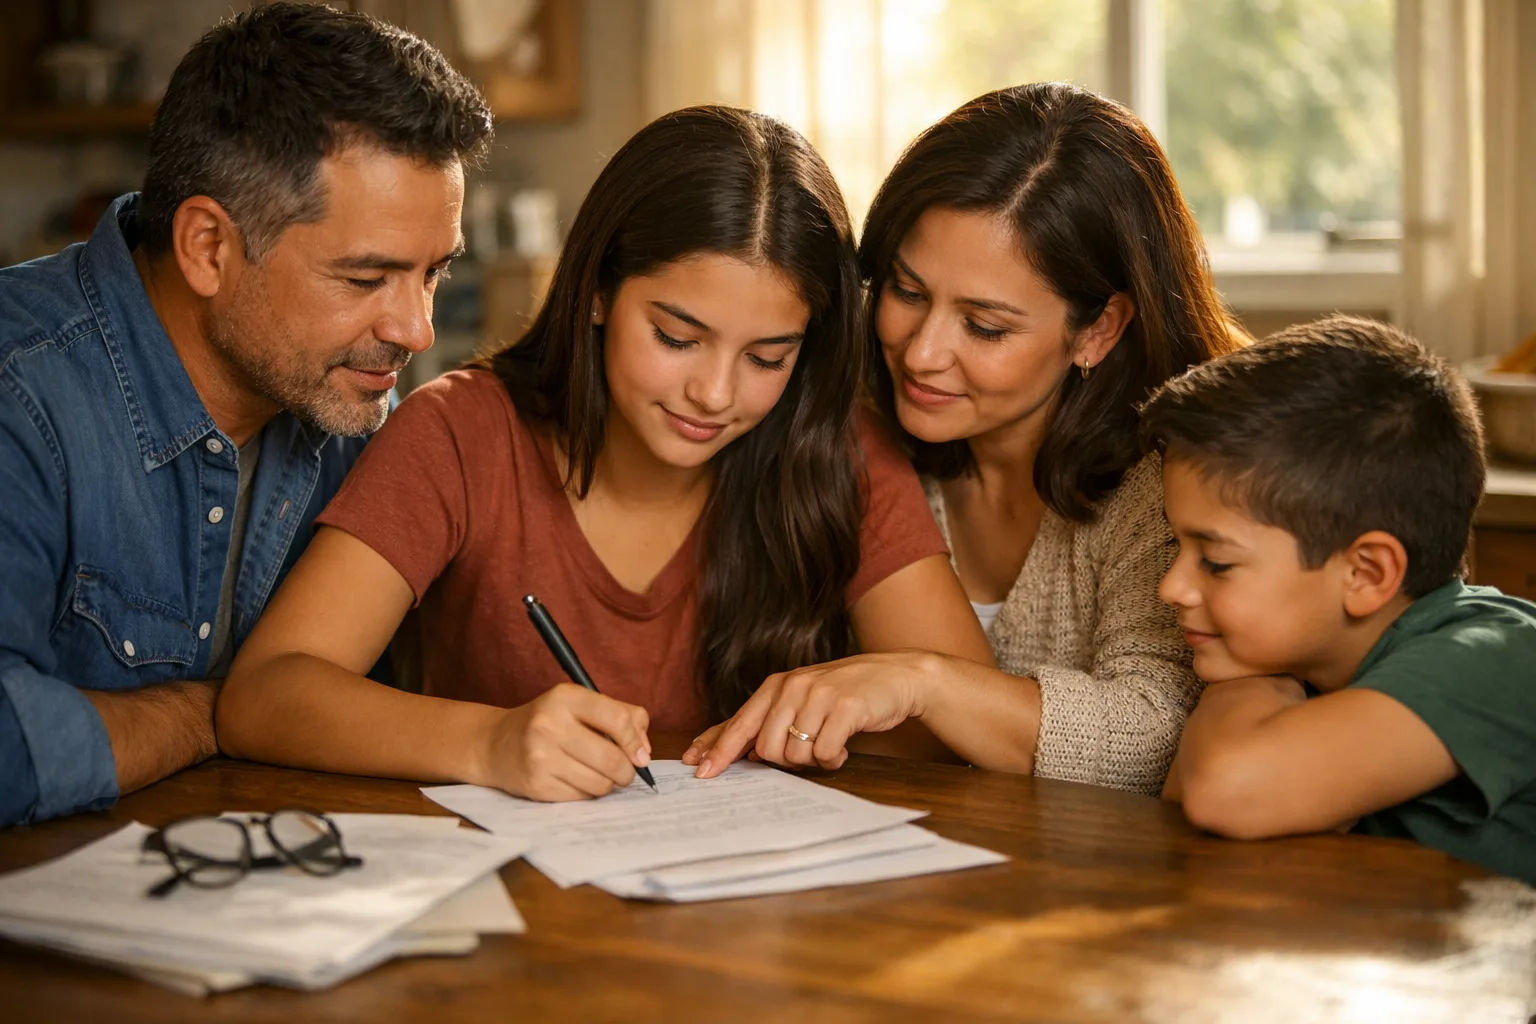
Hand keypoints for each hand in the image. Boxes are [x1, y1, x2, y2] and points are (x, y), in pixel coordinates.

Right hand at [477, 683, 650, 800]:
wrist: (495, 743)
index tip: (640, 755)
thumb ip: (622, 716)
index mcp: (566, 697)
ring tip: (598, 774)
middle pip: (612, 758)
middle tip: (625, 772)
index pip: (618, 719)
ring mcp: (540, 756)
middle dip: (627, 771)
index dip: (636, 741)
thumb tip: (645, 750)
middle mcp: (550, 724)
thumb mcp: (580, 704)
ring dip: (607, 783)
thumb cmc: (548, 722)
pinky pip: (582, 797)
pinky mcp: (536, 785)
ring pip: (600, 783)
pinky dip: (587, 793)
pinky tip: (575, 780)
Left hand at [682, 651, 935, 777]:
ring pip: (794, 754)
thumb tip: (738, 752)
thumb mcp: (803, 700)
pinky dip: (834, 757)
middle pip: (766, 749)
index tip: (700, 770)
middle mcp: (792, 687)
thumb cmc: (846, 694)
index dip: (717, 749)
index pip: (738, 722)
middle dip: (786, 762)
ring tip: (830, 742)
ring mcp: (817, 695)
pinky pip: (824, 753)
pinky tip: (843, 745)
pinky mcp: (844, 707)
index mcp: (776, 686)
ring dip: (813, 760)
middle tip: (809, 750)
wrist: (896, 676)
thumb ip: (771, 722)